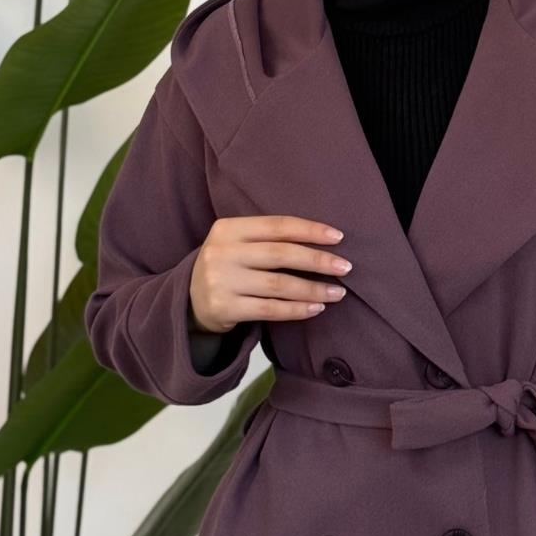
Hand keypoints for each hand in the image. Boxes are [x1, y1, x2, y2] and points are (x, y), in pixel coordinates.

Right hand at [188, 215, 351, 332]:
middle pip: (280, 254)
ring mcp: (221, 281)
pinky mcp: (224, 308)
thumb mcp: (237, 244)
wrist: (189, 300)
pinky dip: (297, 309)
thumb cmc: (227, 267)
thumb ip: (269, 238)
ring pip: (279, 285)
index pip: (277, 226)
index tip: (338, 237)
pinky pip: (270, 309)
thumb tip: (323, 239)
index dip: (310, 230)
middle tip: (345, 267)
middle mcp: (222, 253)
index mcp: (227, 229)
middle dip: (317, 261)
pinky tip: (316, 308)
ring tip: (337, 293)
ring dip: (313, 289)